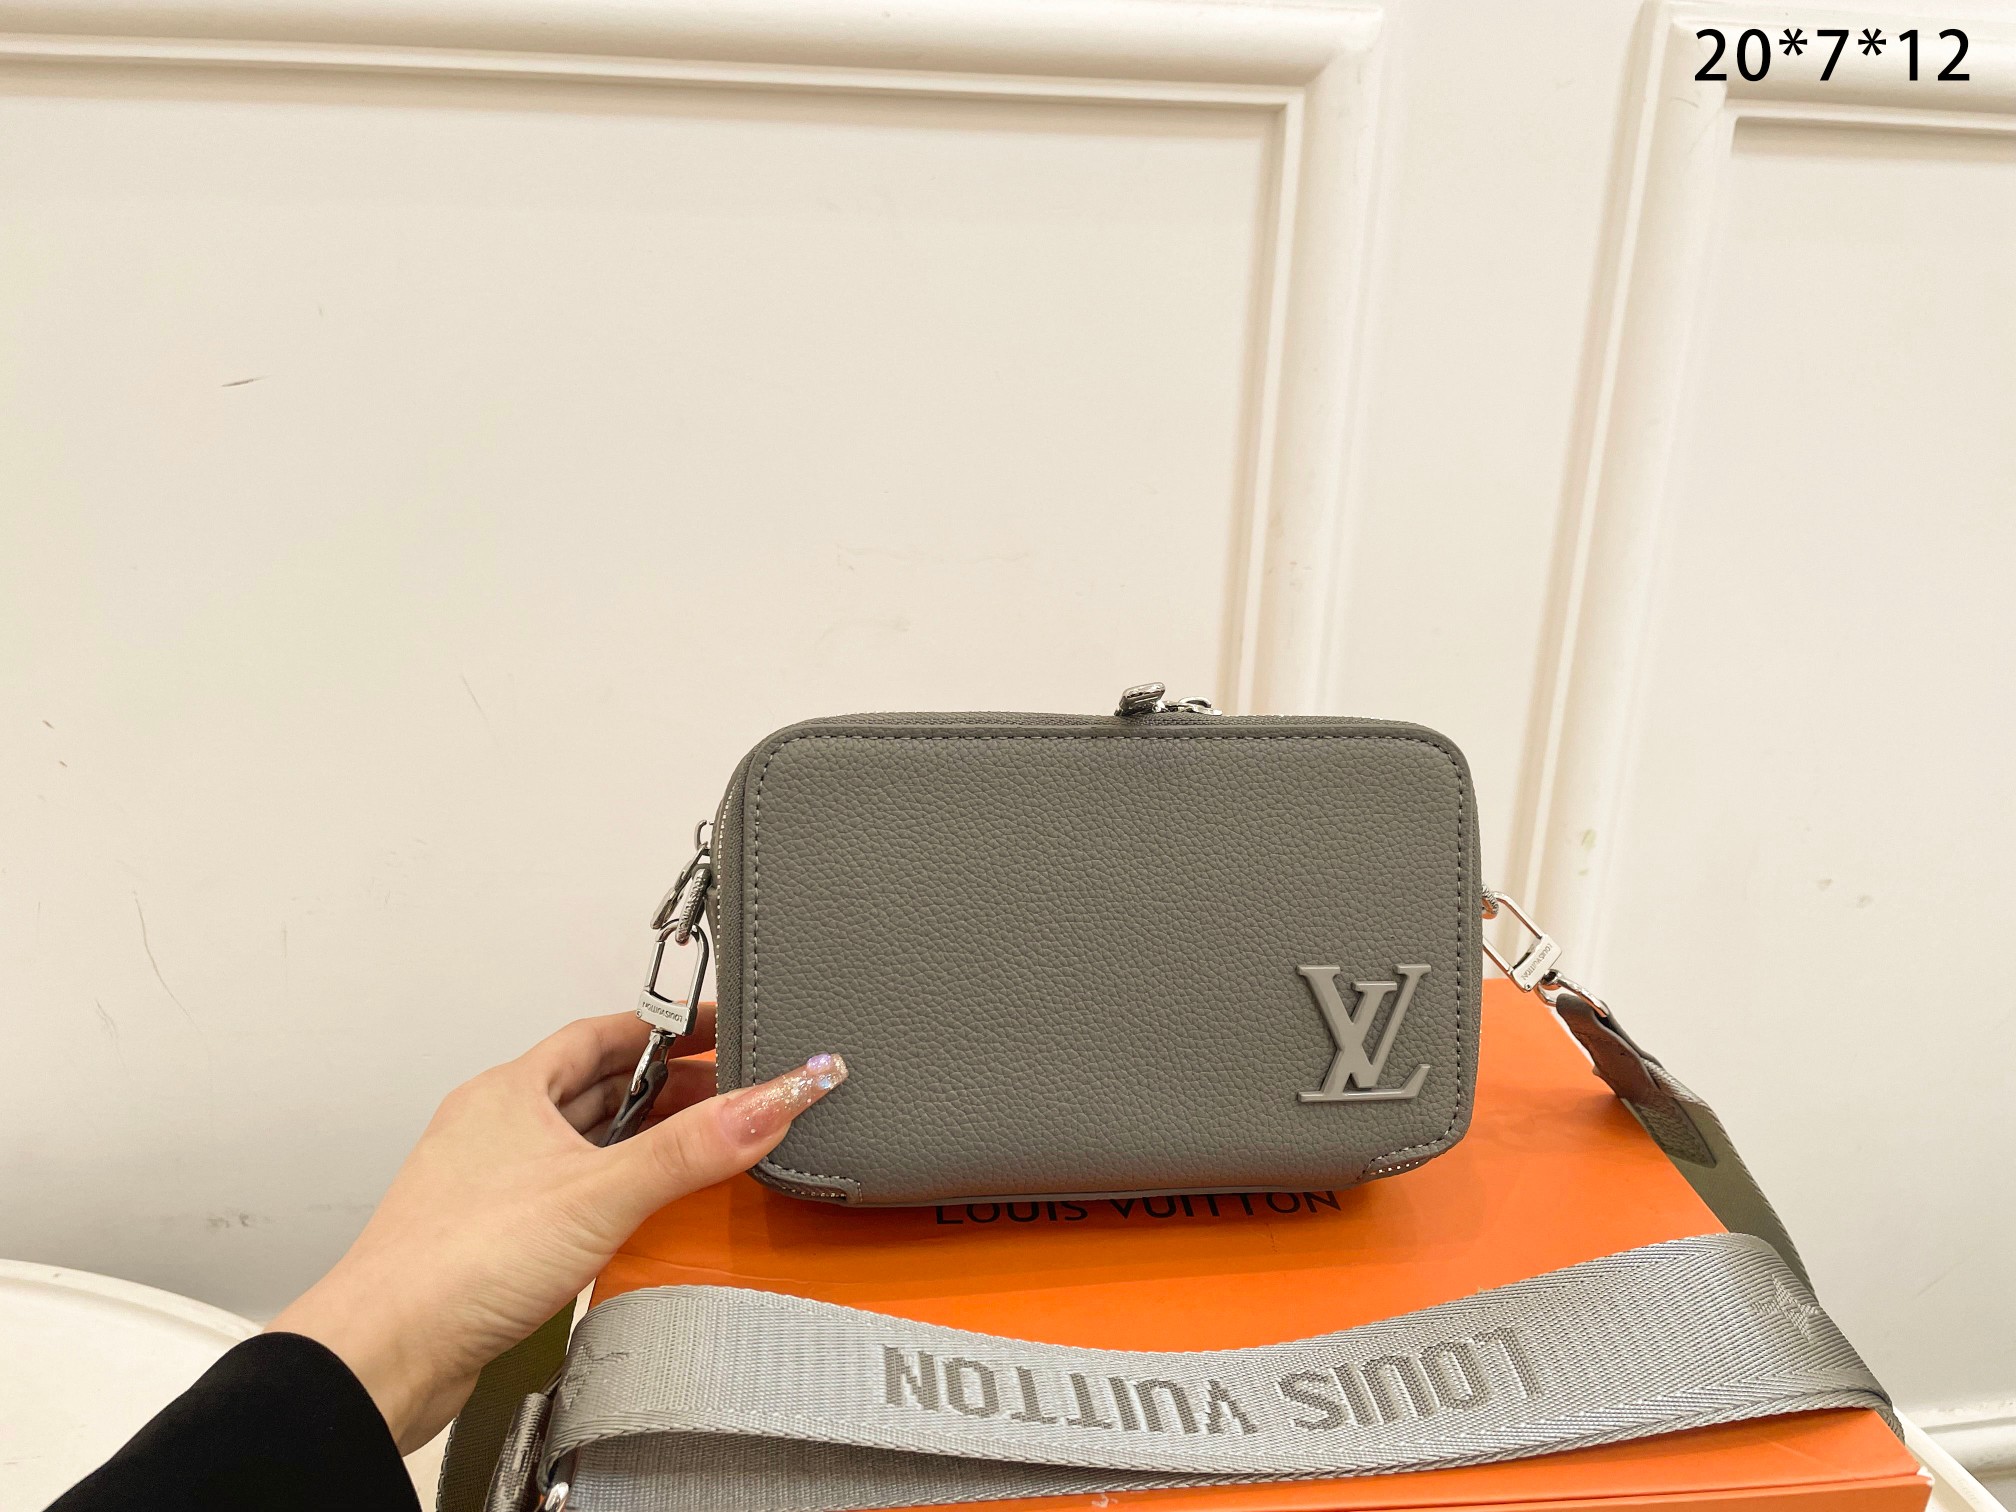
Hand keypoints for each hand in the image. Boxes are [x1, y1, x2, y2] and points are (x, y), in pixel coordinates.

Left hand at [268, 1011, 845, 1451]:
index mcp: (511, 1092)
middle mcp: (496, 1127)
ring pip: (578, 1137)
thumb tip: (771, 1099)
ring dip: (636, 1135)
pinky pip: (565, 1187)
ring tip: (693, 1139)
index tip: (713, 1027)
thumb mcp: (599, 1192)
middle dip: (664, 1084)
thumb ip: (691, 1149)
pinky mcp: (493, 1234)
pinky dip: (610, 1184)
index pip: (601, 1033)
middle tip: (725, 1088)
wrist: (386, 1353)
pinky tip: (636, 1207)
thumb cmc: (453, 1264)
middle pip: (594, 1084)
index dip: (664, 1028)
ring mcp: (490, 1181)